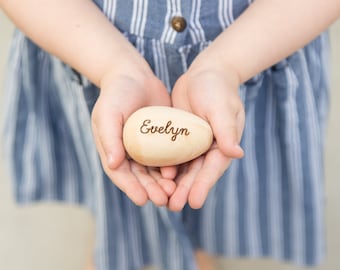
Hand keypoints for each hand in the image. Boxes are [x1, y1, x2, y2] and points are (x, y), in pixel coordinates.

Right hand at [91, 61, 175, 206]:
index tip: (142, 200)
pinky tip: (179, 174)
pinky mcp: (161, 139)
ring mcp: (145, 147)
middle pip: (139, 177)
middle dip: (150, 189)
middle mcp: (128, 152)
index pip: (120, 174)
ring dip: (162, 183)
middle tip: (163, 200)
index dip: (130, 188)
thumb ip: (109, 138)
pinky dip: (172, 167)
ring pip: (154, 171)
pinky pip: (166, 157)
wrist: (134, 75)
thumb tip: (113, 164)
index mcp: (113, 149)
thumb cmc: (116, 93)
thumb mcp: (108, 113)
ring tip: (172, 192)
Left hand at [168, 56, 244, 210]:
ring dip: (175, 184)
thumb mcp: (221, 107)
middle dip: (186, 190)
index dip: (203, 186)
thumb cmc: (217, 88)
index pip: (213, 169)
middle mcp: (210, 148)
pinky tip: (155, 178)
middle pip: (197, 174)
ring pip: (185, 169)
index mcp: (223, 144)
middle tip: (173, 206)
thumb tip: (237, 153)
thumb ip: (226, 130)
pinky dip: (166, 167)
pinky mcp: (181, 138)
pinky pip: (173, 155)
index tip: (194, 202)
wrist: (205, 74)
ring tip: (163, 200)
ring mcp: (195, 144)